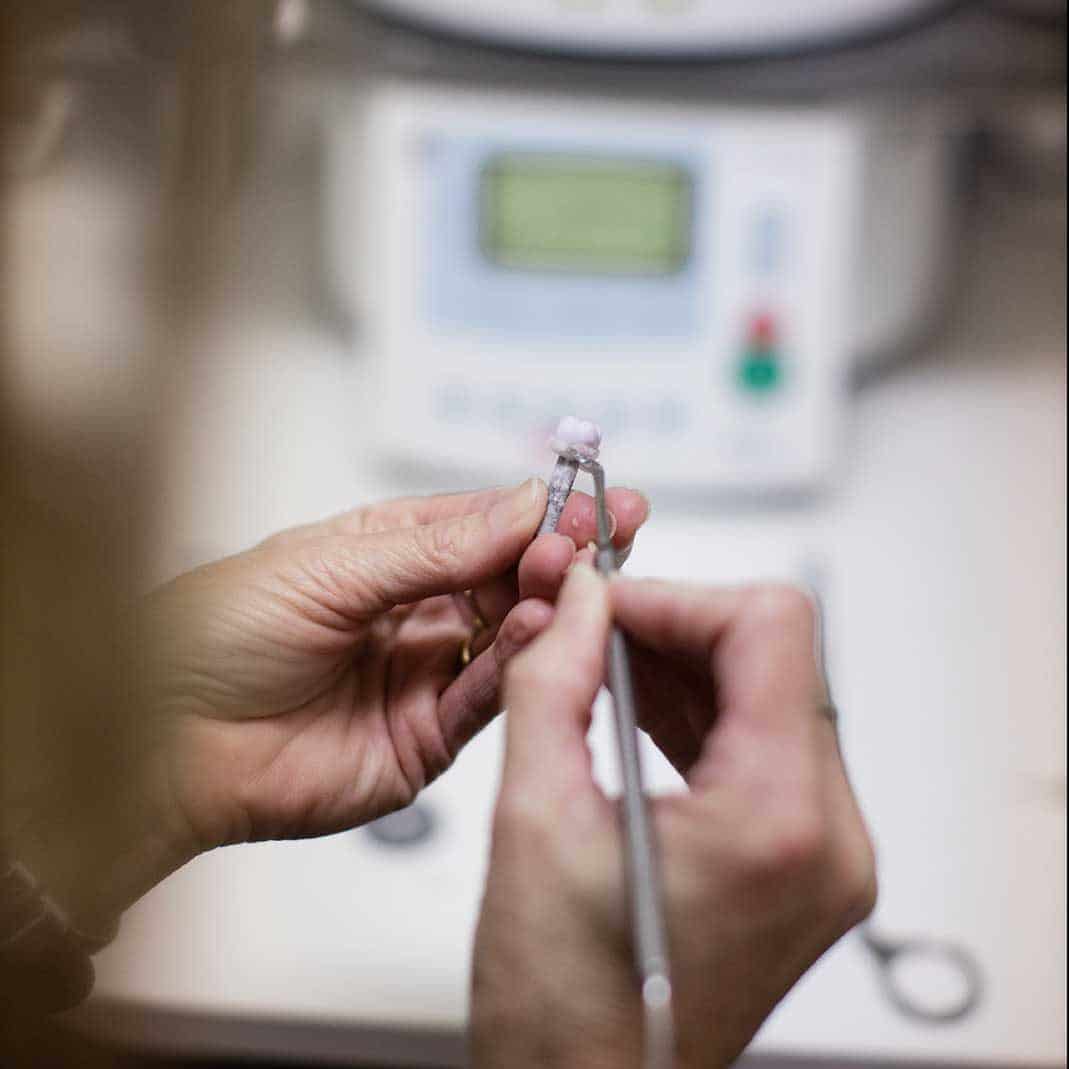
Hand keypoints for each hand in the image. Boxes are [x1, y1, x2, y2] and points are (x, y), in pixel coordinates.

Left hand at [140, 481, 647, 862]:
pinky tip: (537, 627)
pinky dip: (518, 663)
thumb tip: (523, 505)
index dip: (538, 510)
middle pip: (508, 577)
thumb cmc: (213, 636)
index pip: (482, 523)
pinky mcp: (427, 738)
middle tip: (602, 532)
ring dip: (545, 602)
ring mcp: (424, 674)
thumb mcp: (329, 567)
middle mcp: (413, 611)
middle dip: (557, 553)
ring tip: (571, 573)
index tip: (591, 496)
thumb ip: (436, 547)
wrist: (163, 743)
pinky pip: (487, 696)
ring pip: (509, 635)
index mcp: (384, 553)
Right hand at [472, 567, 876, 1068]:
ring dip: (684, 664)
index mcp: (779, 823)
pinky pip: (763, 744)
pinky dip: (698, 711)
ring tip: (600, 665)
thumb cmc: (564, 1005)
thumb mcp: (533, 820)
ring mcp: (825, 853)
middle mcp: (830, 838)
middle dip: (675, 626)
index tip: (607, 604)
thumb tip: (573, 601)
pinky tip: (633, 706)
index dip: (678, 598)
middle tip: (593, 627)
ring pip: (770, 692)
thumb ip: (551, 683)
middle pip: (776, 655)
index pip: (770, 628)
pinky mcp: (802, 861)